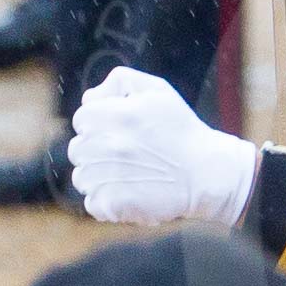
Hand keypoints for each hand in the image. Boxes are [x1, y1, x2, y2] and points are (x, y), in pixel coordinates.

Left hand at [68, 67, 257, 225]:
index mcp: (111, 115)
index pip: (82, 120)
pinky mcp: (112, 204)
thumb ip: (120, 81)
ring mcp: (106, 176)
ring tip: (129, 177)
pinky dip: (107, 203)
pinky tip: (129, 195)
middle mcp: (104, 144)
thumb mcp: (158, 90)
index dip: (101, 126)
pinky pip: (93, 203)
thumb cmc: (184, 131)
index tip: (123, 135)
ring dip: (100, 178)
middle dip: (98, 152)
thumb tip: (90, 97)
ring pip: (82, 177)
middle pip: (78, 150)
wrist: (208, 173)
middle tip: (128, 157)